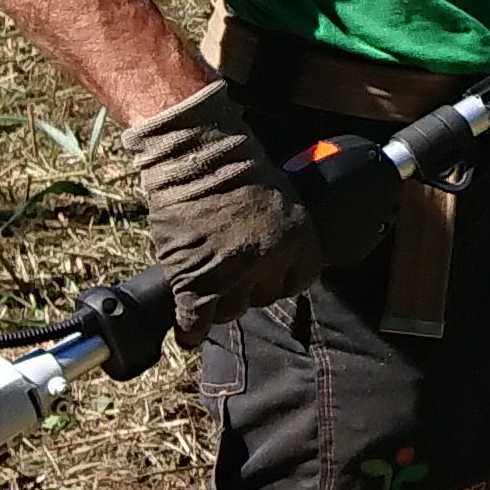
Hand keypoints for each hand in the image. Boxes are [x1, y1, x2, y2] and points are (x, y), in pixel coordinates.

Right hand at [121, 78, 327, 332]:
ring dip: (219, 305)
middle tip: (231, 278)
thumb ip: (281, 230)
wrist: (198, 158)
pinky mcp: (194, 281)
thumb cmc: (235, 165)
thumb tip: (272, 254)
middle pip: (262, 298)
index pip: (298, 282)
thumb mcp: (280, 197)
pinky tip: (190, 331)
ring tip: (208, 294)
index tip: (267, 279)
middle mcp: (270, 262)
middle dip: (248, 290)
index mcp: (299, 240)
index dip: (278, 281)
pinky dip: (191, 328)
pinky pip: (195, 319)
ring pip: (230, 311)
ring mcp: (231, 275)